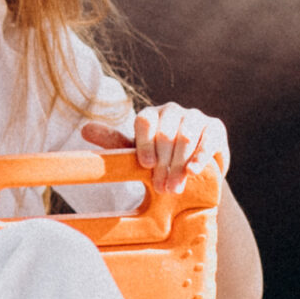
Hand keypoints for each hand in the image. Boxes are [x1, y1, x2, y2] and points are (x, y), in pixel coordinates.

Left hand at [84, 105, 230, 193]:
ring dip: (180, 164)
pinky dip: (200, 156)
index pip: (144, 120)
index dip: (145, 143)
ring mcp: (195, 117)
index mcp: (150, 115)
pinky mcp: (215, 127)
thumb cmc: (159, 162)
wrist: (193, 174)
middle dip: (164, 163)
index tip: (146, 166)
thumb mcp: (136, 155)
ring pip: (186, 136)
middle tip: (162, 187)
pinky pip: (208, 139)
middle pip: (166, 132)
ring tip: (175, 186)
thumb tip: (84, 129)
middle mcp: (172, 111)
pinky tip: (194, 171)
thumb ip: (114, 142)